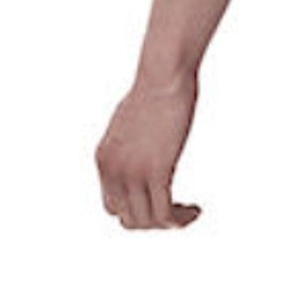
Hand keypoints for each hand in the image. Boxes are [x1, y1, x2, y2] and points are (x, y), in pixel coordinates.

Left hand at [96, 72, 201, 228]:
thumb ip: (132, 143)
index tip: (161, 202)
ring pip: (147, 221)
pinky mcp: (156, 171)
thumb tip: (145, 149)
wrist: (163, 76)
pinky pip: (164, 213)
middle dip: (154, 221)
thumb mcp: (132, 122)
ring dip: (170, 223)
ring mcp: (132, 172)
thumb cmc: (155, 90)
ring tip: (190, 212)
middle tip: (178, 211)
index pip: (113, 206)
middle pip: (129, 219)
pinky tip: (195, 211)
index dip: (138, 210)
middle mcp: (112, 170)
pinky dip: (180, 219)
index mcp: (103, 159)